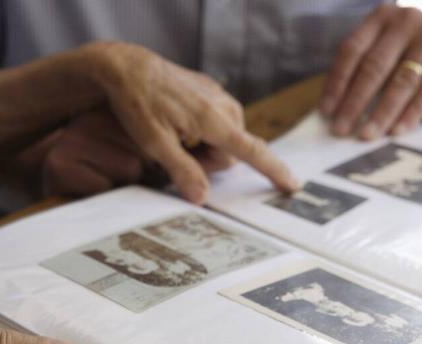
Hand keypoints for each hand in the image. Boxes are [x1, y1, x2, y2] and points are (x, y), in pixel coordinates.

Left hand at [89, 42, 297, 202]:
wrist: (128, 68)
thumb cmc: (138, 103)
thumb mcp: (154, 143)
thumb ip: (182, 171)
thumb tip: (202, 198)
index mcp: (214, 119)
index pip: (252, 151)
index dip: (273, 171)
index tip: (293, 185)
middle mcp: (224, 106)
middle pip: (230, 154)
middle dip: (206, 162)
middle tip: (174, 153)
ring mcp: (219, 98)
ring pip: (223, 141)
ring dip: (202, 148)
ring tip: (173, 136)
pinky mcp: (211, 94)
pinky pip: (216, 125)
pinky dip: (200, 133)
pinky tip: (177, 125)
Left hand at [320, 4, 421, 139]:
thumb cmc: (409, 56)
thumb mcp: (383, 54)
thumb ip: (359, 73)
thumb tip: (331, 112)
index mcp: (381, 17)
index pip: (351, 51)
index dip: (337, 83)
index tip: (326, 112)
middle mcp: (407, 20)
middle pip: (374, 67)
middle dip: (354, 102)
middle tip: (341, 129)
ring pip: (401, 81)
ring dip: (381, 113)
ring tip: (366, 135)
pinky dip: (410, 115)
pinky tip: (396, 132)